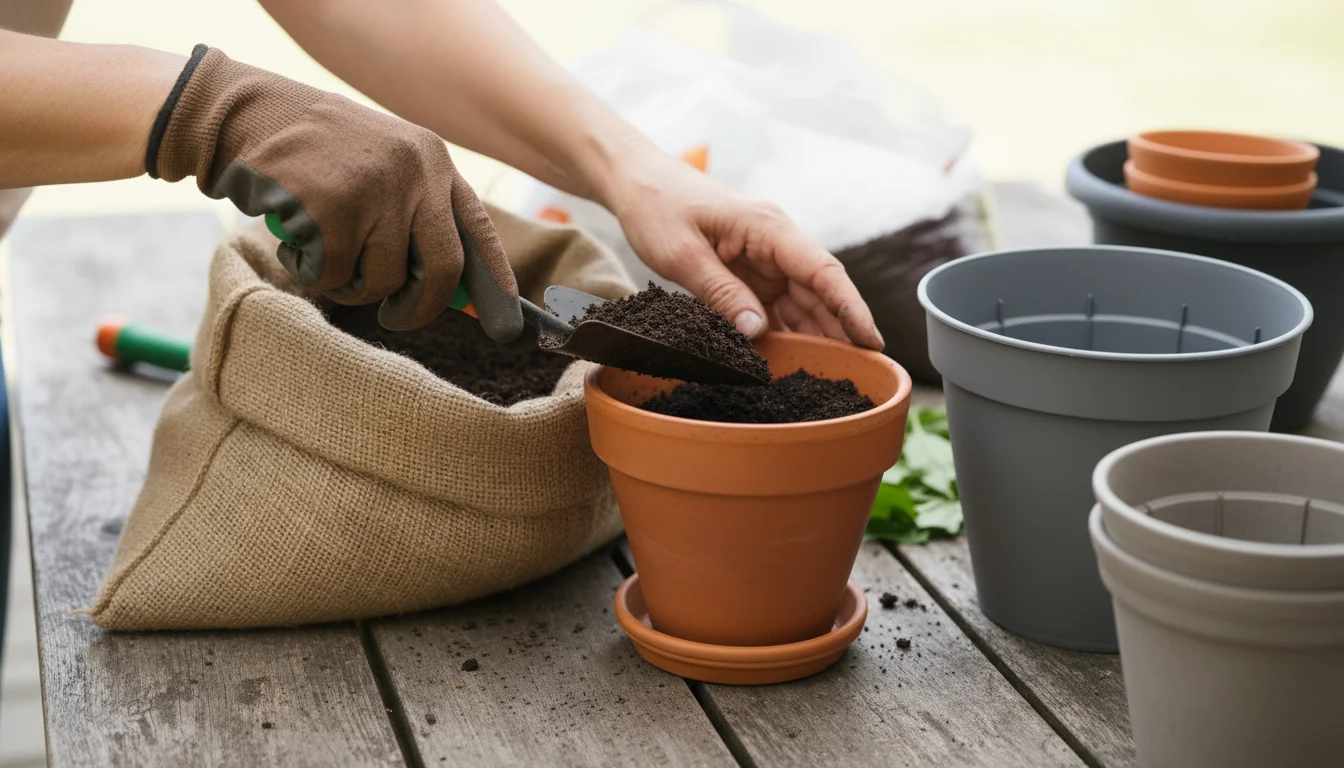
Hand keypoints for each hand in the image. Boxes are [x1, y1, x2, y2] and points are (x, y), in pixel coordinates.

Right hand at [148, 46, 521, 340]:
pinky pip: (337, 275)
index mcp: (433, 160)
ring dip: (353, 286)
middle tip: (396, 317)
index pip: (479, 231)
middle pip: (443, 268)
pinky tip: (300, 243)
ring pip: (384, 279)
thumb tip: (452, 288)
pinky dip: (315, 274)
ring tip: (327, 254)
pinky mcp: (333, 207)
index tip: (507, 324)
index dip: (495, 281)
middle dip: (421, 308)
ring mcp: (376, 188)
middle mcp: (415, 171)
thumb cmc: (318, 155)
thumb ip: (416, 213)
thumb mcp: (382, 167)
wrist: (247, 114)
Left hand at [605, 151, 883, 350]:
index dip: (851, 308)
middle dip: (841, 332)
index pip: (823, 271)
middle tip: (857, 375)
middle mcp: (775, 244)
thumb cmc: (657, 206)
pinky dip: (785, 333)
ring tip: (830, 376)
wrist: (637, 183)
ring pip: (802, 303)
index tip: (872, 341)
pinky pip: (775, 307)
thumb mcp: (681, 254)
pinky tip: (792, 361)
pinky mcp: (748, 274)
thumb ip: (720, 293)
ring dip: (815, 336)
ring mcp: (764, 259)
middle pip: (820, 293)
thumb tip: (758, 333)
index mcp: (768, 228)